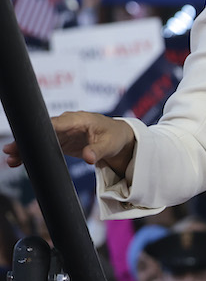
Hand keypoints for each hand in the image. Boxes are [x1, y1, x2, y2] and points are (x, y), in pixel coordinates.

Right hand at [4, 112, 134, 173]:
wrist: (119, 138)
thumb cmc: (116, 137)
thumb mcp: (110, 144)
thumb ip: (98, 150)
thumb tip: (88, 157)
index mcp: (78, 119)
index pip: (55, 124)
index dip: (39, 130)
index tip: (24, 138)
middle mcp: (67, 123)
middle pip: (42, 131)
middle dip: (26, 141)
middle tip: (10, 151)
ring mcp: (63, 132)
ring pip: (40, 140)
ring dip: (26, 149)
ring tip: (11, 159)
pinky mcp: (61, 141)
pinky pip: (43, 146)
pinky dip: (33, 154)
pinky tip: (19, 161)